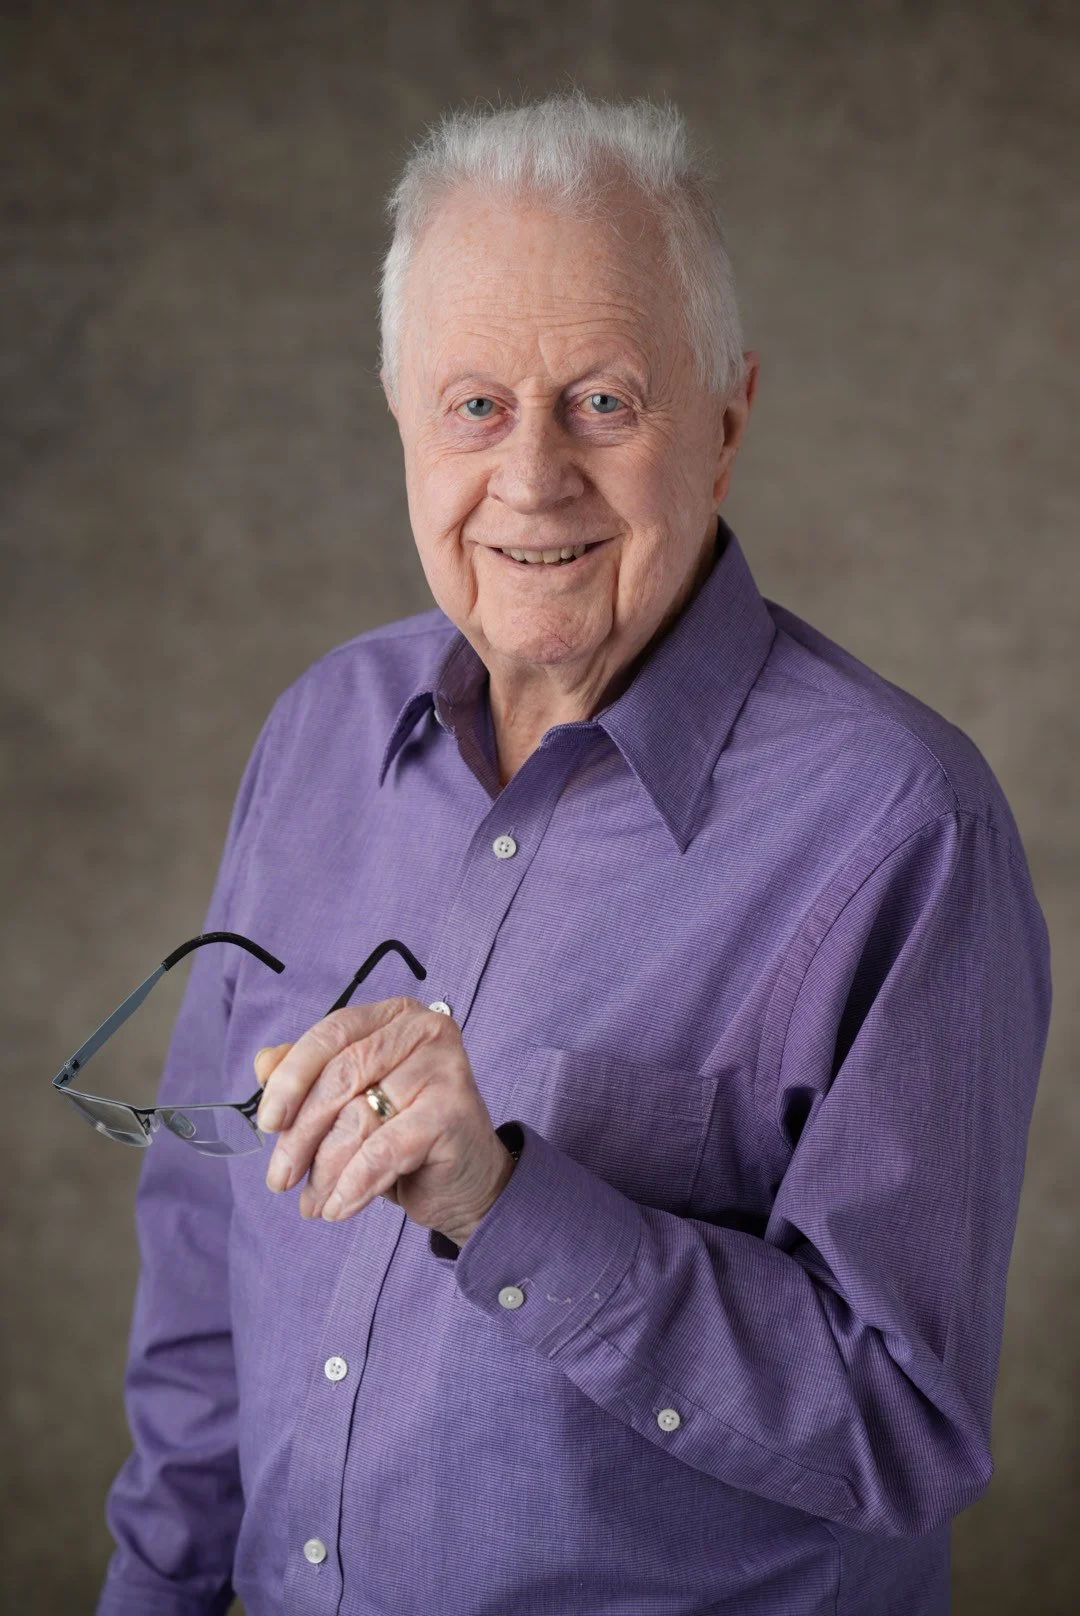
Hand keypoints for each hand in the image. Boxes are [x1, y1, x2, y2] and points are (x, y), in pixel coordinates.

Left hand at [252, 997, 515, 1244]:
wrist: (465, 1183)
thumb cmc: (404, 1136)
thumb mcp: (351, 1104)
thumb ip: (309, 1078)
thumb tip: (263, 1064)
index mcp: (393, 1015)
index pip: (331, 1033)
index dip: (292, 1078)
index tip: (267, 1122)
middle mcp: (424, 1028)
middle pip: (341, 1076)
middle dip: (301, 1134)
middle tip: (279, 1179)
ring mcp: (443, 1065)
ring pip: (359, 1117)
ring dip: (326, 1170)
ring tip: (313, 1202)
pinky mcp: (453, 1109)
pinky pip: (384, 1149)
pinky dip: (354, 1184)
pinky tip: (337, 1208)